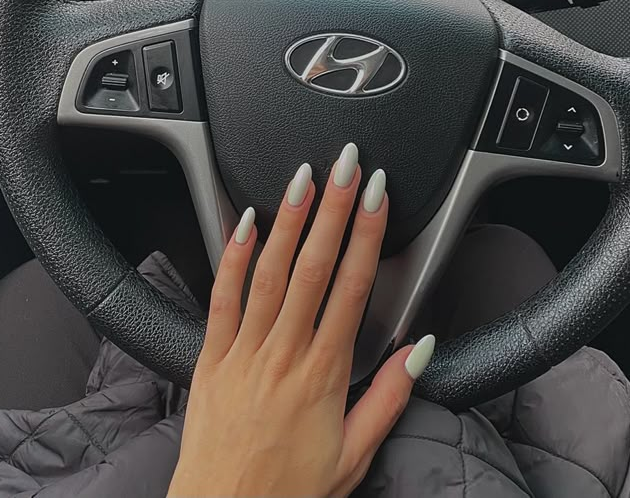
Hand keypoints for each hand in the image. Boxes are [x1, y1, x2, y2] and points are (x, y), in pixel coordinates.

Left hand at [168, 143, 434, 497]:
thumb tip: (418, 348)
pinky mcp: (211, 356)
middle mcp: (284, 352)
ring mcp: (245, 350)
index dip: (369, 235)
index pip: (354, 286)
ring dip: (289, 220)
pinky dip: (232, 256)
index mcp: (324, 373)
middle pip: (314, 266)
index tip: (378, 197)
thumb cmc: (288, 490)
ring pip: (269, 272)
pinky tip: (244, 221)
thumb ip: (389, 397)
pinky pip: (221, 297)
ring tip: (303, 178)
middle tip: (347, 165)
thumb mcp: (354, 454)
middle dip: (335, 209)